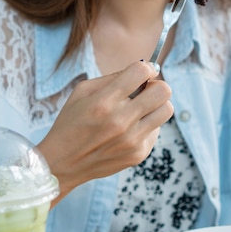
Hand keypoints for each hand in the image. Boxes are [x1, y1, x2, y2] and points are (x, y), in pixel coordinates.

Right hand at [37, 61, 173, 200]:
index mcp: (104, 101)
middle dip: (156, 85)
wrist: (64, 163)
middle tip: (145, 90)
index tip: (142, 73)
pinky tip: (130, 130)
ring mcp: (132, 140)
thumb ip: (113, 77)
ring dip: (157, 105)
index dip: (146, 68)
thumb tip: (143, 69)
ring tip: (141, 108)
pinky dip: (147, 125)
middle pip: (163, 91)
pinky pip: (156, 130)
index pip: (141, 72)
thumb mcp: (82, 92)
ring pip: (167, 110)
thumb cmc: (72, 122)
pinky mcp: (139, 154)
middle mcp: (121, 121)